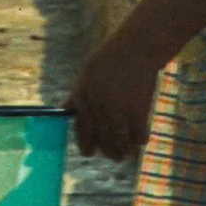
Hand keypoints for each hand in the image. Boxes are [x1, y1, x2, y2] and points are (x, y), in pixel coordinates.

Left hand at [67, 40, 160, 161]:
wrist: (136, 48)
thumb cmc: (110, 58)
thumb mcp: (87, 74)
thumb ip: (77, 95)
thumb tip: (64, 110)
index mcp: (83, 96)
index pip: (81, 127)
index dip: (85, 143)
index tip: (89, 153)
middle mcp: (98, 106)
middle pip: (101, 138)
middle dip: (108, 151)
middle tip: (115, 157)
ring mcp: (118, 109)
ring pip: (119, 140)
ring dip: (124, 151)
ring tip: (127, 155)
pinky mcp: (137, 110)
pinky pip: (138, 133)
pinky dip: (140, 140)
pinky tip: (141, 141)